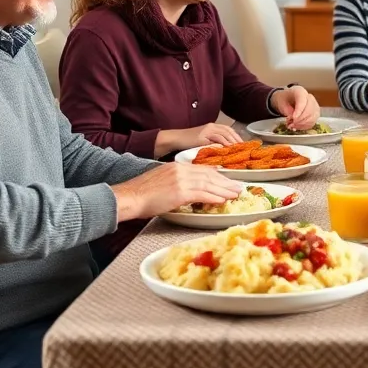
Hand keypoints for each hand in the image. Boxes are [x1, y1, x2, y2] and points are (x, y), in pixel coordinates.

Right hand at [111, 163, 243, 220]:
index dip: (218, 176)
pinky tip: (223, 200)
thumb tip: (190, 190)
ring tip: (235, 194)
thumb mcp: (162, 180)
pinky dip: (215, 197)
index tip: (227, 180)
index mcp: (177, 167)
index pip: (203, 170)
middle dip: (226, 182)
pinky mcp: (181, 192)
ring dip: (225, 190)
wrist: (130, 196)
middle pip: (210, 176)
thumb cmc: (142, 193)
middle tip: (238, 187)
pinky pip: (203, 194)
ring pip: (209, 184)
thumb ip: (177, 181)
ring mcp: (182, 180)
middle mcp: (181, 171)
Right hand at [156, 122, 243, 156]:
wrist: (175, 139)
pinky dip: (225, 142)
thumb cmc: (187, 143)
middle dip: (238, 139)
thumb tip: (224, 152)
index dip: (237, 136)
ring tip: (240, 149)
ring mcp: (207, 130)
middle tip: (245, 148)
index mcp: (213, 127)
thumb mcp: (203, 142)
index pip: (229, 130)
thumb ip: (213, 144)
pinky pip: (218, 137)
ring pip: (225, 133)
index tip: (244, 145)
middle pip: (229, 131)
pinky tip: (230, 148)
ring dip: (234, 141)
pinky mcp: (203, 135)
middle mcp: (212, 126)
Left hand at [271, 86, 319, 129]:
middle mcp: (310, 98)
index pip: (303, 101)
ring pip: (313, 117)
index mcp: (300, 91)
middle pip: (310, 109)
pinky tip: (297, 126)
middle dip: (300, 119)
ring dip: (302, 124)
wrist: (286, 100)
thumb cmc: (284, 100)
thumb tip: (294, 119)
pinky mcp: (315, 114)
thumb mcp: (282, 103)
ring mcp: (314, 106)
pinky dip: (304, 126)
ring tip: (292, 126)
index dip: (299, 111)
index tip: (293, 118)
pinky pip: (312, 122)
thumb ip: (288, 110)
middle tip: (291, 124)